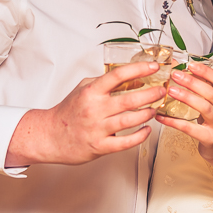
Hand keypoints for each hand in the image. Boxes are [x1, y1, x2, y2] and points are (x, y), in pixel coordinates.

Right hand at [6, 61, 164, 165]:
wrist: (50, 135)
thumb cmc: (68, 112)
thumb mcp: (83, 89)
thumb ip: (104, 82)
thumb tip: (130, 77)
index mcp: (91, 92)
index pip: (118, 75)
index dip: (139, 69)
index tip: (154, 67)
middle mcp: (95, 109)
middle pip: (129, 99)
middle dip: (150, 94)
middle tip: (162, 91)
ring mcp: (97, 128)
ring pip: (129, 120)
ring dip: (147, 114)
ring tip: (155, 109)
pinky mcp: (100, 146)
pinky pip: (125, 142)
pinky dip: (139, 136)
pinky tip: (147, 130)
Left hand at [156, 62, 212, 163]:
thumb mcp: (211, 103)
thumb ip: (198, 87)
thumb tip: (177, 68)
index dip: (206, 72)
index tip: (191, 64)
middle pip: (211, 93)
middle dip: (193, 82)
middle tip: (175, 75)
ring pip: (205, 108)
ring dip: (187, 98)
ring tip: (170, 91)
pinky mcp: (210, 138)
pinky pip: (190, 129)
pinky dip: (174, 122)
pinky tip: (162, 117)